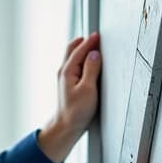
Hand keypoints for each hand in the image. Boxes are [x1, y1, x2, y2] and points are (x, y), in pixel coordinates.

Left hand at [37, 33, 102, 162]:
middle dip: (83, 42)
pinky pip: (74, 65)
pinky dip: (80, 58)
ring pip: (72, 57)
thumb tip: (95, 54)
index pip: (79, 50)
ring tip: (92, 45)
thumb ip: (91, 69)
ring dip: (81, 49)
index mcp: (67, 71)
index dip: (90, 41)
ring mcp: (64, 78)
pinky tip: (86, 61)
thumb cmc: (76, 111)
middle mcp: (63, 72)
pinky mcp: (68, 84)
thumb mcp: (88, 89)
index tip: (98, 35)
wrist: (66, 126)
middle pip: (72, 50)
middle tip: (95, 38)